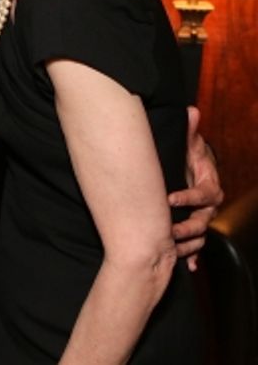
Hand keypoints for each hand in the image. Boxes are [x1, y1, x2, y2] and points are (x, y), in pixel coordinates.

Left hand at [169, 106, 222, 269]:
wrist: (188, 168)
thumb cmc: (187, 156)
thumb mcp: (187, 144)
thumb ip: (190, 131)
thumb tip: (191, 111)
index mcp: (209, 185)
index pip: (205, 195)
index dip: (189, 197)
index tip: (169, 198)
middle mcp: (208, 204)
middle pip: (203, 220)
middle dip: (187, 227)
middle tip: (168, 229)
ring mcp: (201, 216)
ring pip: (200, 235)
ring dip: (187, 243)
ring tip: (171, 248)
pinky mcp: (192, 226)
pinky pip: (196, 245)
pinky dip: (192, 256)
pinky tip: (188, 266)